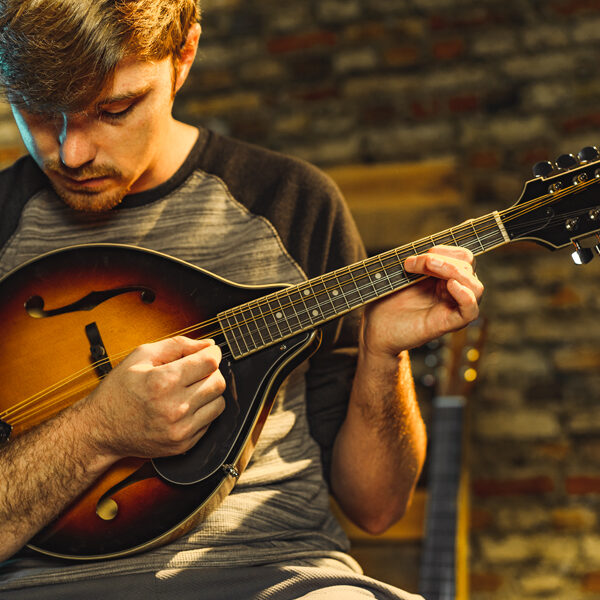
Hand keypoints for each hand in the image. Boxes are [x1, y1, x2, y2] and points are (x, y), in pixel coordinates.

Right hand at [86, 336, 225, 461]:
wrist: (100, 429)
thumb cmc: (119, 389)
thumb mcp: (141, 356)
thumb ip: (178, 345)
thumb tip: (209, 345)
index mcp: (163, 382)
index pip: (210, 363)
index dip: (212, 353)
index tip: (208, 353)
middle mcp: (174, 408)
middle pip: (218, 382)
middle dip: (211, 372)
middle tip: (197, 371)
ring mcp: (180, 430)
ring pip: (219, 403)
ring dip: (210, 392)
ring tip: (190, 389)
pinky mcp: (183, 444)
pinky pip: (210, 422)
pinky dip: (202, 411)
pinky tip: (184, 406)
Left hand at [360, 246, 482, 358]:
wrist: (376, 327)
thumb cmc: (388, 301)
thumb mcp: (406, 272)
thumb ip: (424, 258)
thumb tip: (448, 235)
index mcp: (445, 277)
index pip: (463, 256)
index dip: (447, 248)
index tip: (423, 249)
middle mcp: (453, 291)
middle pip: (468, 266)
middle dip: (440, 257)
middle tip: (411, 263)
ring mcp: (453, 307)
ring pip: (475, 286)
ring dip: (452, 270)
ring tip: (428, 266)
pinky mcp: (449, 324)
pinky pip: (471, 311)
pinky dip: (465, 295)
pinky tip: (450, 285)